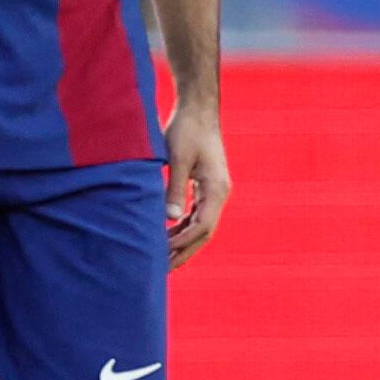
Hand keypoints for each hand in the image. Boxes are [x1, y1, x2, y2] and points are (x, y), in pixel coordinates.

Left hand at [162, 101, 231, 270]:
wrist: (198, 109)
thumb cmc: (187, 129)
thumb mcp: (178, 158)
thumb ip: (174, 189)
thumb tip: (169, 220)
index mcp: (216, 188)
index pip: (202, 226)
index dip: (181, 243)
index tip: (160, 254)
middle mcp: (219, 193)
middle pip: (203, 232)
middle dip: (183, 252)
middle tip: (160, 271)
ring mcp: (214, 191)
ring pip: (200, 226)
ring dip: (182, 243)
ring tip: (162, 260)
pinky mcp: (206, 186)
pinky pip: (196, 214)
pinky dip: (183, 228)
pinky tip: (168, 237)